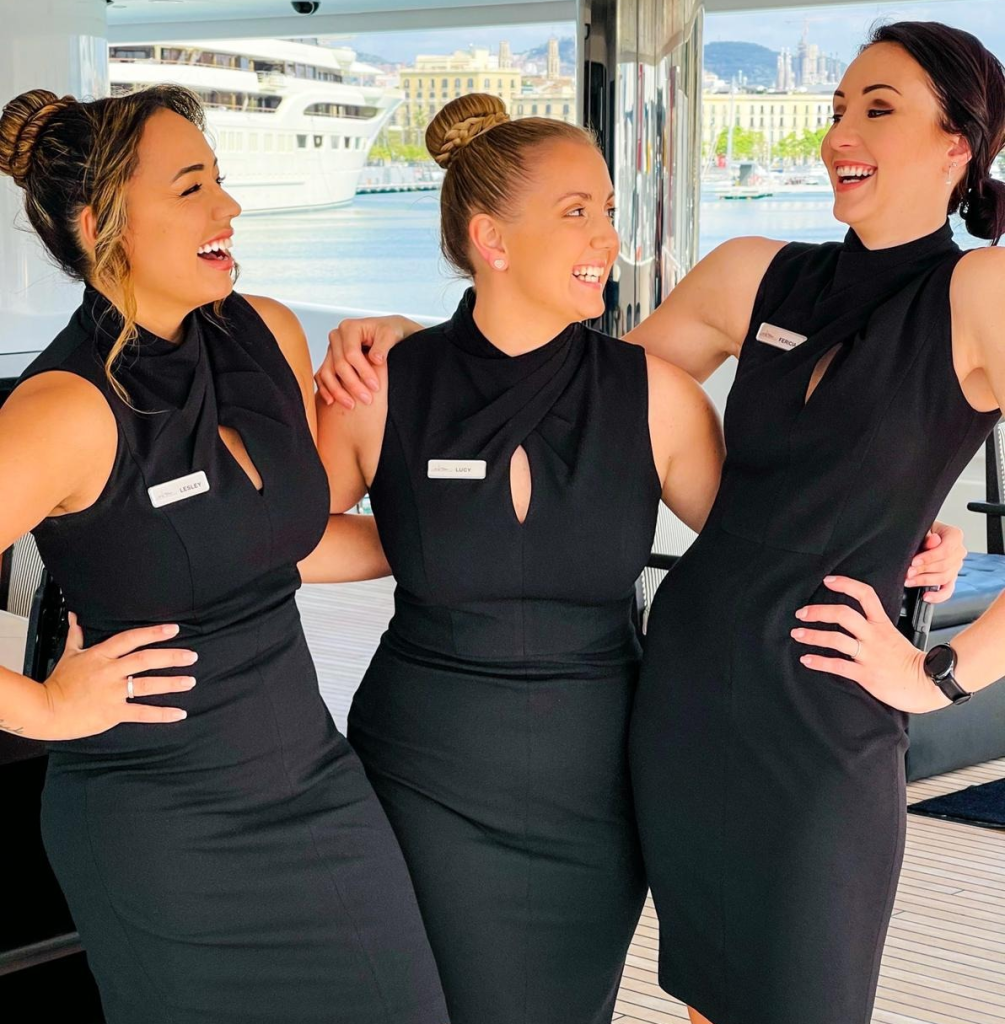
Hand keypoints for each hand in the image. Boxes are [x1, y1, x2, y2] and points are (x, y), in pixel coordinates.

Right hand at [38, 614, 197, 740]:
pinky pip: (142, 712)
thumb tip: (74, 616)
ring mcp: (112, 692)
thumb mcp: (69, 655)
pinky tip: (179, 713)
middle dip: (171, 657)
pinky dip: (162, 714)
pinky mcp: (113, 712)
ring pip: (147, 685)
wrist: (46, 711)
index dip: (153, 633)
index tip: (173, 629)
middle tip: (191, 655)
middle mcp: (109, 672)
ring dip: (172, 683)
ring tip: (190, 680)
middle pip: (145, 660)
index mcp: (100, 655)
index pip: (131, 639)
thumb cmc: (57, 683)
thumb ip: (76, 635)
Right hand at [315, 315, 421, 408]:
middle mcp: (337, 338)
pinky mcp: (330, 360)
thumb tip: (375, 359)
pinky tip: (331, 401)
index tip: (375, 386)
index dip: (363, 371)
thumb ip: (383, 345)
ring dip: (338, 391)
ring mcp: (332, 350)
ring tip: (351, 404)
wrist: (388, 332)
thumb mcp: (391, 334)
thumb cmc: (389, 331)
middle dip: (353, 384)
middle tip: (367, 399)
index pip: (351, 353)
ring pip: (327, 372)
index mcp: (349, 328)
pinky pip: (322, 376)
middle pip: (339, 365)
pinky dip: (325, 389)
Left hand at [791, 576, 949, 713]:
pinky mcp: (866, 674)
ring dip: (812, 635)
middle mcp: (874, 636)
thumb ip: (875, 627)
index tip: (828, 581)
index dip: (846, 584)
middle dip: (818, 611)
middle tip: (802, 613)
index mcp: (882, 624)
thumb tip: (853, 622)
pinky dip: (819, 661)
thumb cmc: (909, 662)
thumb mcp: (894, 636)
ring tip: (797, 634)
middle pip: (843, 614)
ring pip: (836, 639)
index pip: (865, 595)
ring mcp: (869, 655)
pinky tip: (806, 659)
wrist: (928, 684)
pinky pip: (838, 665)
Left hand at [906, 521, 965, 603]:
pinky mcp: (950, 578)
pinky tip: (926, 597)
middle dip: (923, 570)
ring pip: (944, 578)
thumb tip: (934, 541)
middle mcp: (958, 552)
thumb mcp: (922, 529)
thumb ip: (927, 536)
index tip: (914, 561)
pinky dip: (938, 596)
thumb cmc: (921, 531)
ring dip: (925, 581)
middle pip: (944, 566)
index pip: (946, 550)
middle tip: (907, 572)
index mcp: (955, 536)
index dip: (929, 557)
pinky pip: (948, 590)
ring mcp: (956, 566)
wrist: (919, 537)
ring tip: (909, 581)